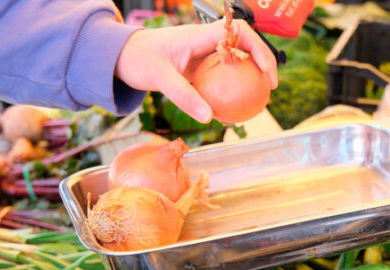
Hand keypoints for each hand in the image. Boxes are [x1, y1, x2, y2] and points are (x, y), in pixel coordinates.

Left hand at [115, 20, 277, 122]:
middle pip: (244, 45)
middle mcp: (205, 41)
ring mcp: (203, 53)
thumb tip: (209, 117)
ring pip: (235, 60)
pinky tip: (231, 110)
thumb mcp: (159, 78)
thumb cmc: (137, 59)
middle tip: (269, 88)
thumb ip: (184, 97)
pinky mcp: (198, 65)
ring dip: (249, 76)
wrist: (120, 55)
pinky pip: (221, 75)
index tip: (266, 71)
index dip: (258, 48)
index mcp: (199, 35)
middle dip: (262, 63)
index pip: (239, 33)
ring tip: (257, 99)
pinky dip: (230, 88)